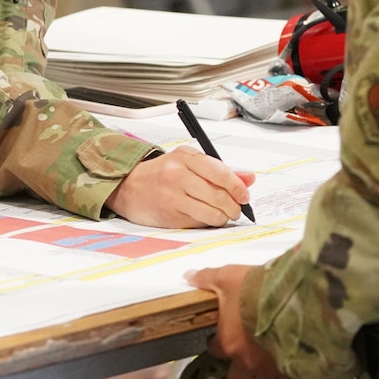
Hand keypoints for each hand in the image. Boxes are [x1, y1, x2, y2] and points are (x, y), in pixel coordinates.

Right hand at [106, 146, 255, 227]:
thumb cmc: (162, 174)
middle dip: (233, 206)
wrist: (129, 186)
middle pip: (218, 195)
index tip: (245, 195)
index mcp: (185, 156)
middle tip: (236, 209)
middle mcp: (177, 174)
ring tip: (223, 215)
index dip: (237, 187)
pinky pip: (199, 222)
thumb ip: (220, 170)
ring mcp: (172, 196)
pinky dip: (208, 222)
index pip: (220, 172)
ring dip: (223, 217)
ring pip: (211, 212)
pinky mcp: (170, 215)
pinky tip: (205, 217)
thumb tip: (248, 178)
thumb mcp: (189, 163)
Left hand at [185, 265, 285, 378]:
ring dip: (260, 374)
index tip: (218, 337)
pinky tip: (283, 363)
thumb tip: (188, 276)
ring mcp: (270, 367)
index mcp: (228, 343)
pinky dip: (282, 374)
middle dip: (235, 375)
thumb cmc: (254, 289)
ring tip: (263, 363)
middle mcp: (247, 361)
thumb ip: (206, 278)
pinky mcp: (290, 368)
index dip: (216, 344)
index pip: (215, 351)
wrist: (291, 298)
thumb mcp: (226, 278)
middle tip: (238, 364)